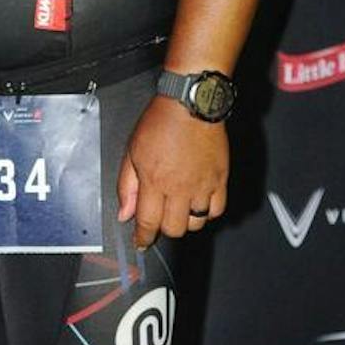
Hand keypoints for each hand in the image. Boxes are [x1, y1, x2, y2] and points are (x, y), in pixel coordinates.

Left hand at [117, 96, 228, 249]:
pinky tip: (199, 201)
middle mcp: (179, 187)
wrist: (191, 103)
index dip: (143, 238)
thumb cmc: (161, 121)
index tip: (141, 242)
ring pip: (196, 223)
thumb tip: (124, 214)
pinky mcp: (220, 179)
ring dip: (185, 220)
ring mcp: (202, 184)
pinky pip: (217, 210)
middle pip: (174, 229)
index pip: (148, 223)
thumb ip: (127, 186)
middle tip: (160, 217)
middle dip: (163, 228)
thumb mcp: (132, 150)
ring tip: (179, 206)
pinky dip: (207, 212)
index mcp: (155, 181)